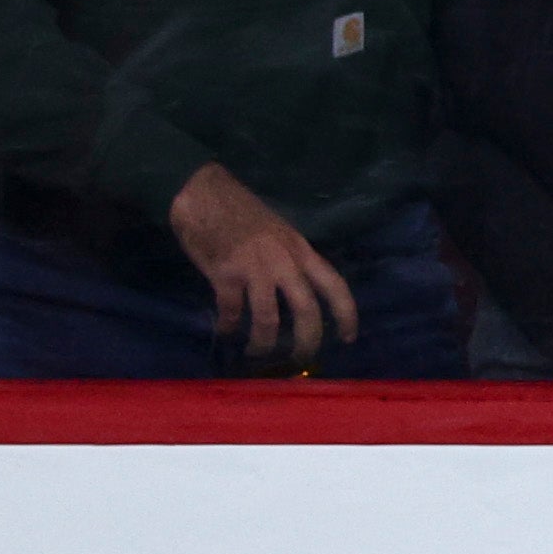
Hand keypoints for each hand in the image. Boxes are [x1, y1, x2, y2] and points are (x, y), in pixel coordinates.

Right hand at [168, 164, 361, 364]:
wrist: (203, 193)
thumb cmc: (242, 213)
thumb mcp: (280, 234)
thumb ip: (291, 262)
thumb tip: (297, 295)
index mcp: (301, 251)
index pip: (335, 285)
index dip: (347, 314)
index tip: (349, 338)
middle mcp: (284, 262)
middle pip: (307, 311)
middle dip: (307, 341)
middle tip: (300, 359)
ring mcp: (255, 268)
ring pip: (269, 319)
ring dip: (264, 342)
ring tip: (257, 352)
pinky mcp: (225, 274)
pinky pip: (232, 311)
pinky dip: (230, 326)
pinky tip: (227, 331)